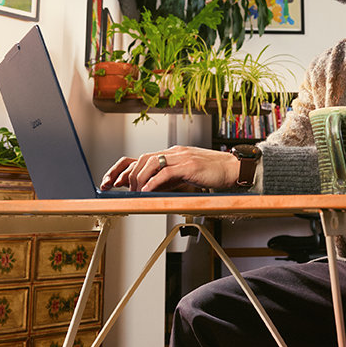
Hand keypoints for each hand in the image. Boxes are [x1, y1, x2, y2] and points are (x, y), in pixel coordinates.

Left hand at [99, 145, 240, 191]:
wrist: (235, 169)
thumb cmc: (213, 174)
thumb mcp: (186, 177)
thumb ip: (169, 180)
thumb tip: (150, 190)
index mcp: (172, 154)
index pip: (142, 157)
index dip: (123, 168)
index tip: (110, 181)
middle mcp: (174, 152)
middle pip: (142, 158)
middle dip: (125, 174)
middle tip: (117, 189)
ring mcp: (182, 157)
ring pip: (150, 163)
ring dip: (138, 180)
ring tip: (134, 194)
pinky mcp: (190, 165)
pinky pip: (166, 173)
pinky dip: (153, 183)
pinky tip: (147, 192)